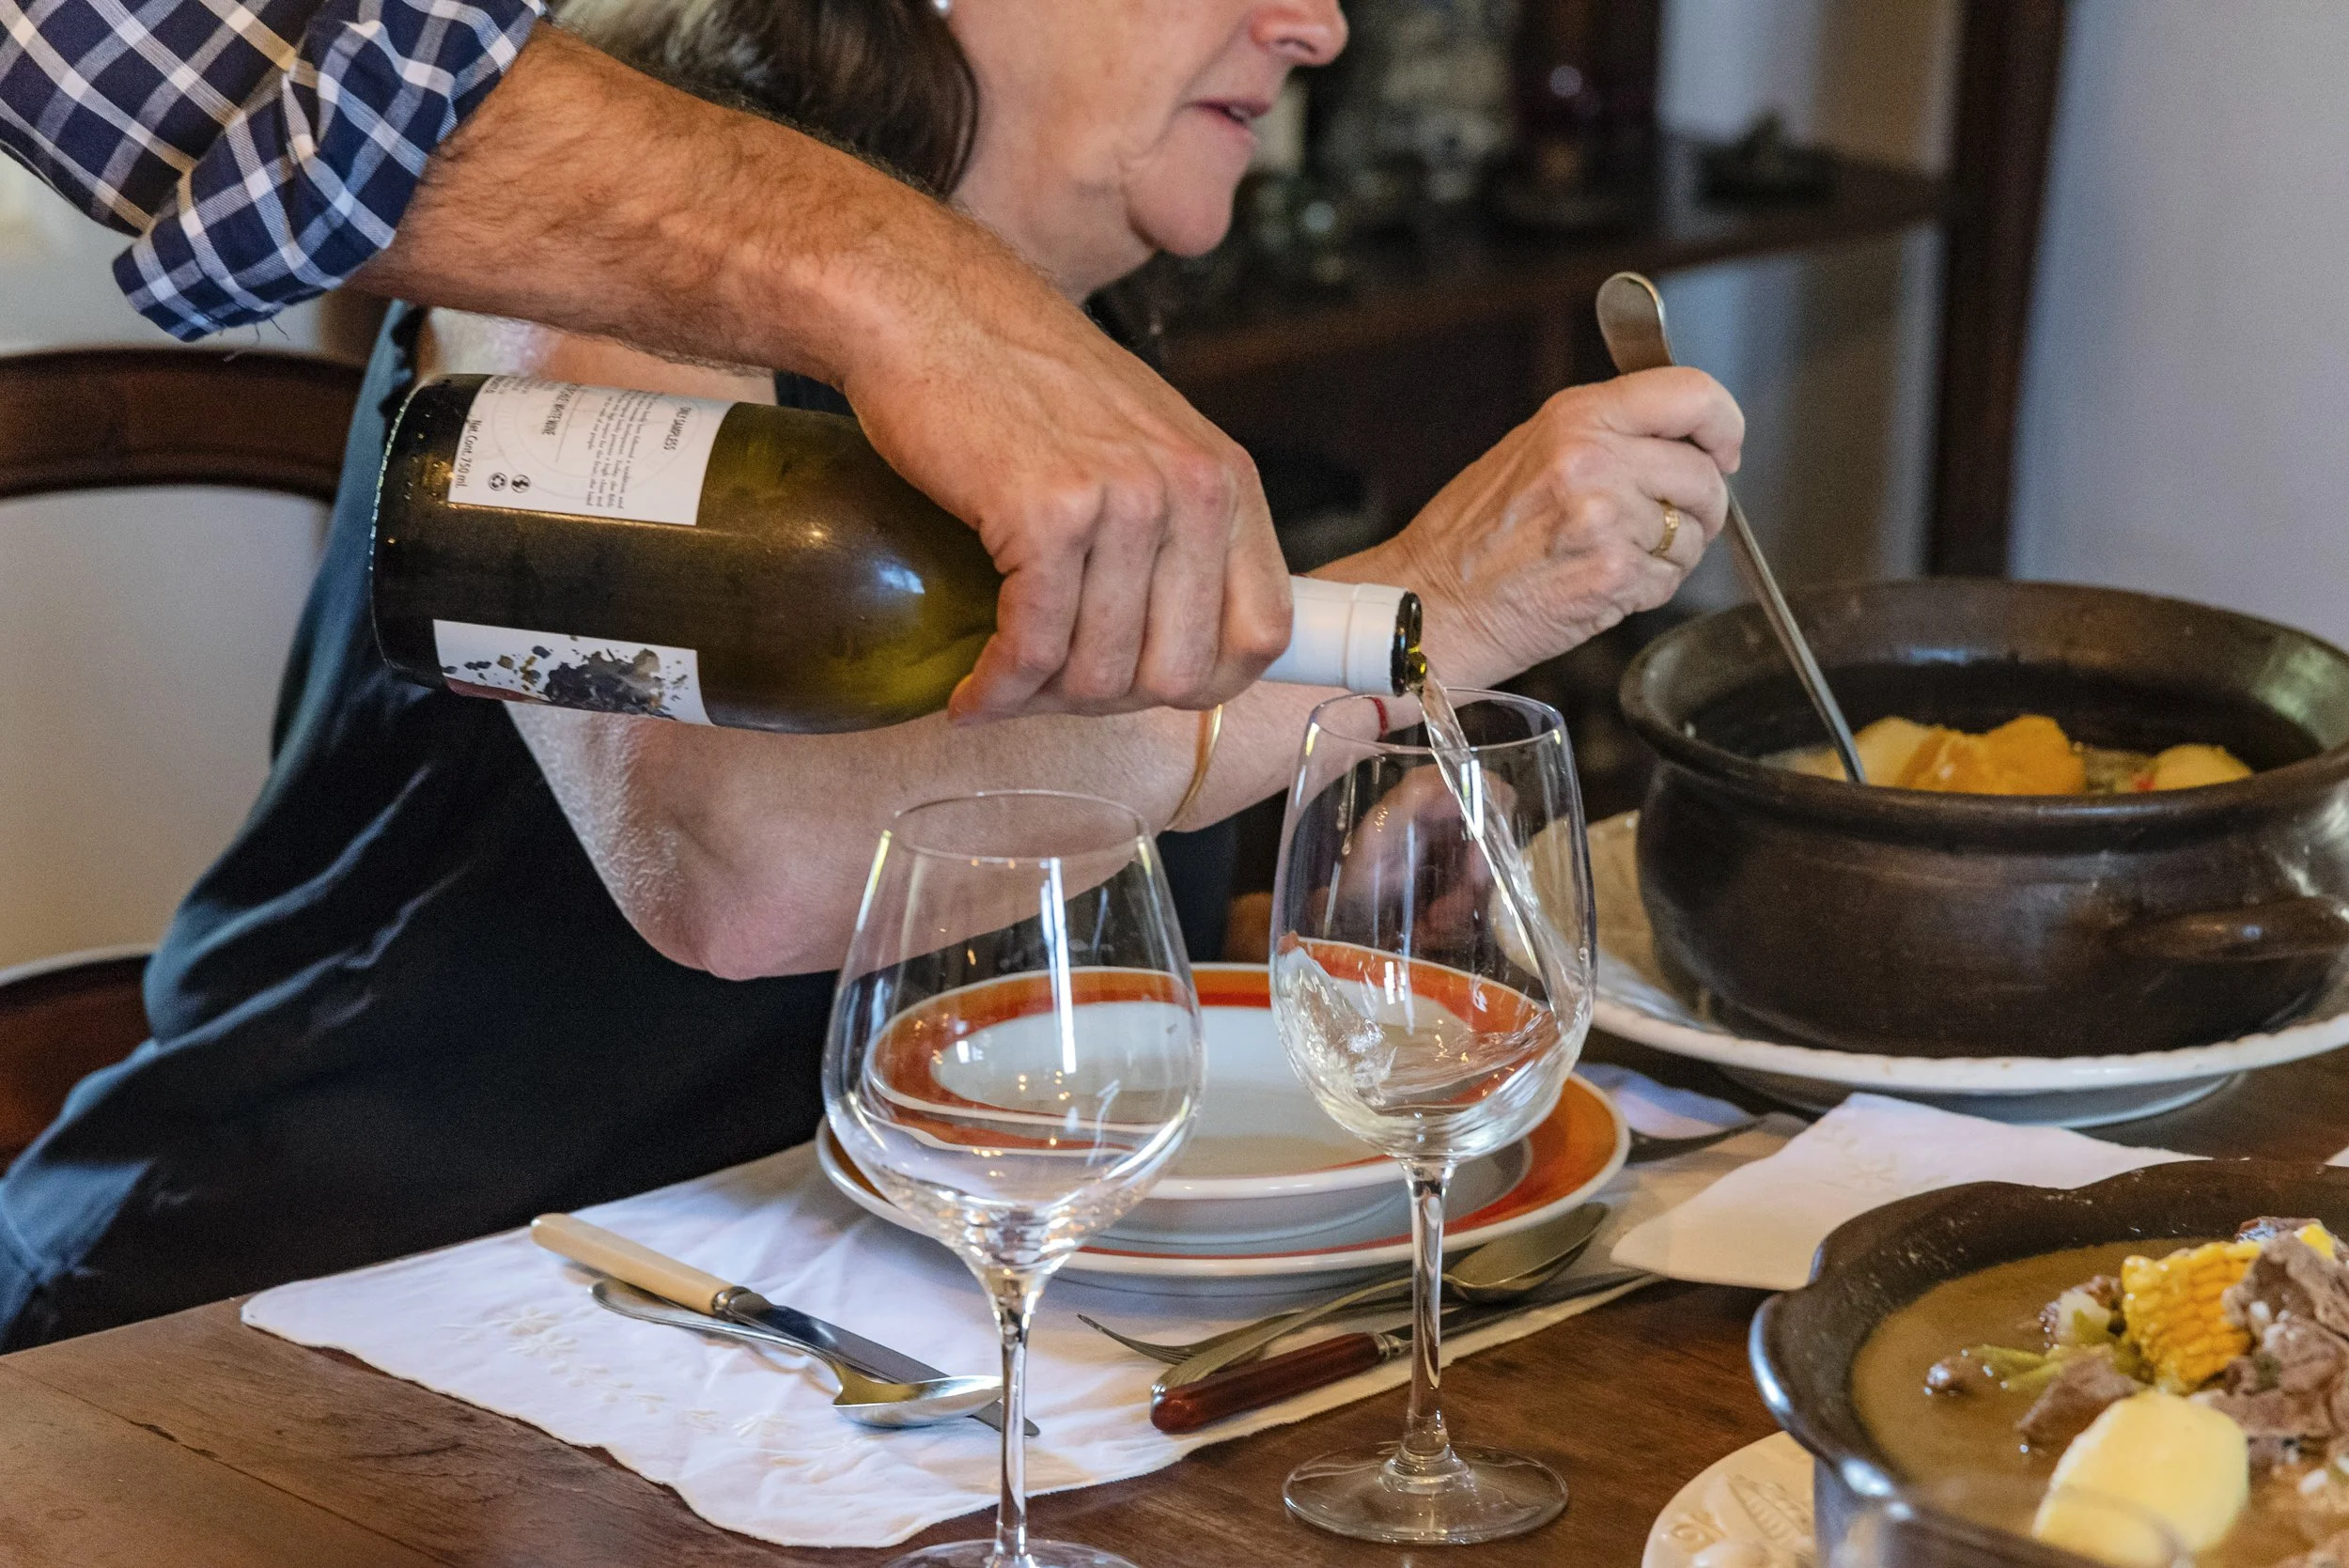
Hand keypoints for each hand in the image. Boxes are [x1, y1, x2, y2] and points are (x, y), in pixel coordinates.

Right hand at [826, 214, 1291, 723]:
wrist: (925, 309)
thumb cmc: (1015, 381)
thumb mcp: (1134, 445)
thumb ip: (1173, 534)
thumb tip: (1172, 652)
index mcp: (1225, 479)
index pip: (1263, 634)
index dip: (1200, 686)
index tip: (1134, 690)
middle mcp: (1191, 488)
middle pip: (1182, 674)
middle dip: (1108, 703)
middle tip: (1048, 692)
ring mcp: (1125, 500)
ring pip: (1103, 673)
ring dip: (1042, 701)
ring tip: (999, 687)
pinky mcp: (1047, 513)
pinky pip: (1033, 647)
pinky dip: (997, 688)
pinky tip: (970, 693)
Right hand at [1360, 367, 1743, 684]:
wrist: (1432, 603)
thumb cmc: (1471, 537)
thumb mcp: (1531, 450)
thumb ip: (1607, 433)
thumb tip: (1684, 436)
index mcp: (1576, 418)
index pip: (1692, 394)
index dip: (1723, 425)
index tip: (1723, 448)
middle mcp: (1593, 460)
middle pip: (1703, 473)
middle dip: (1699, 505)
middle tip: (1666, 521)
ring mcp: (1606, 520)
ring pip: (1694, 533)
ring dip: (1672, 552)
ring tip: (1615, 555)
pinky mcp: (1613, 576)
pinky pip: (1671, 580)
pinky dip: (1648, 588)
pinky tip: (1602, 583)